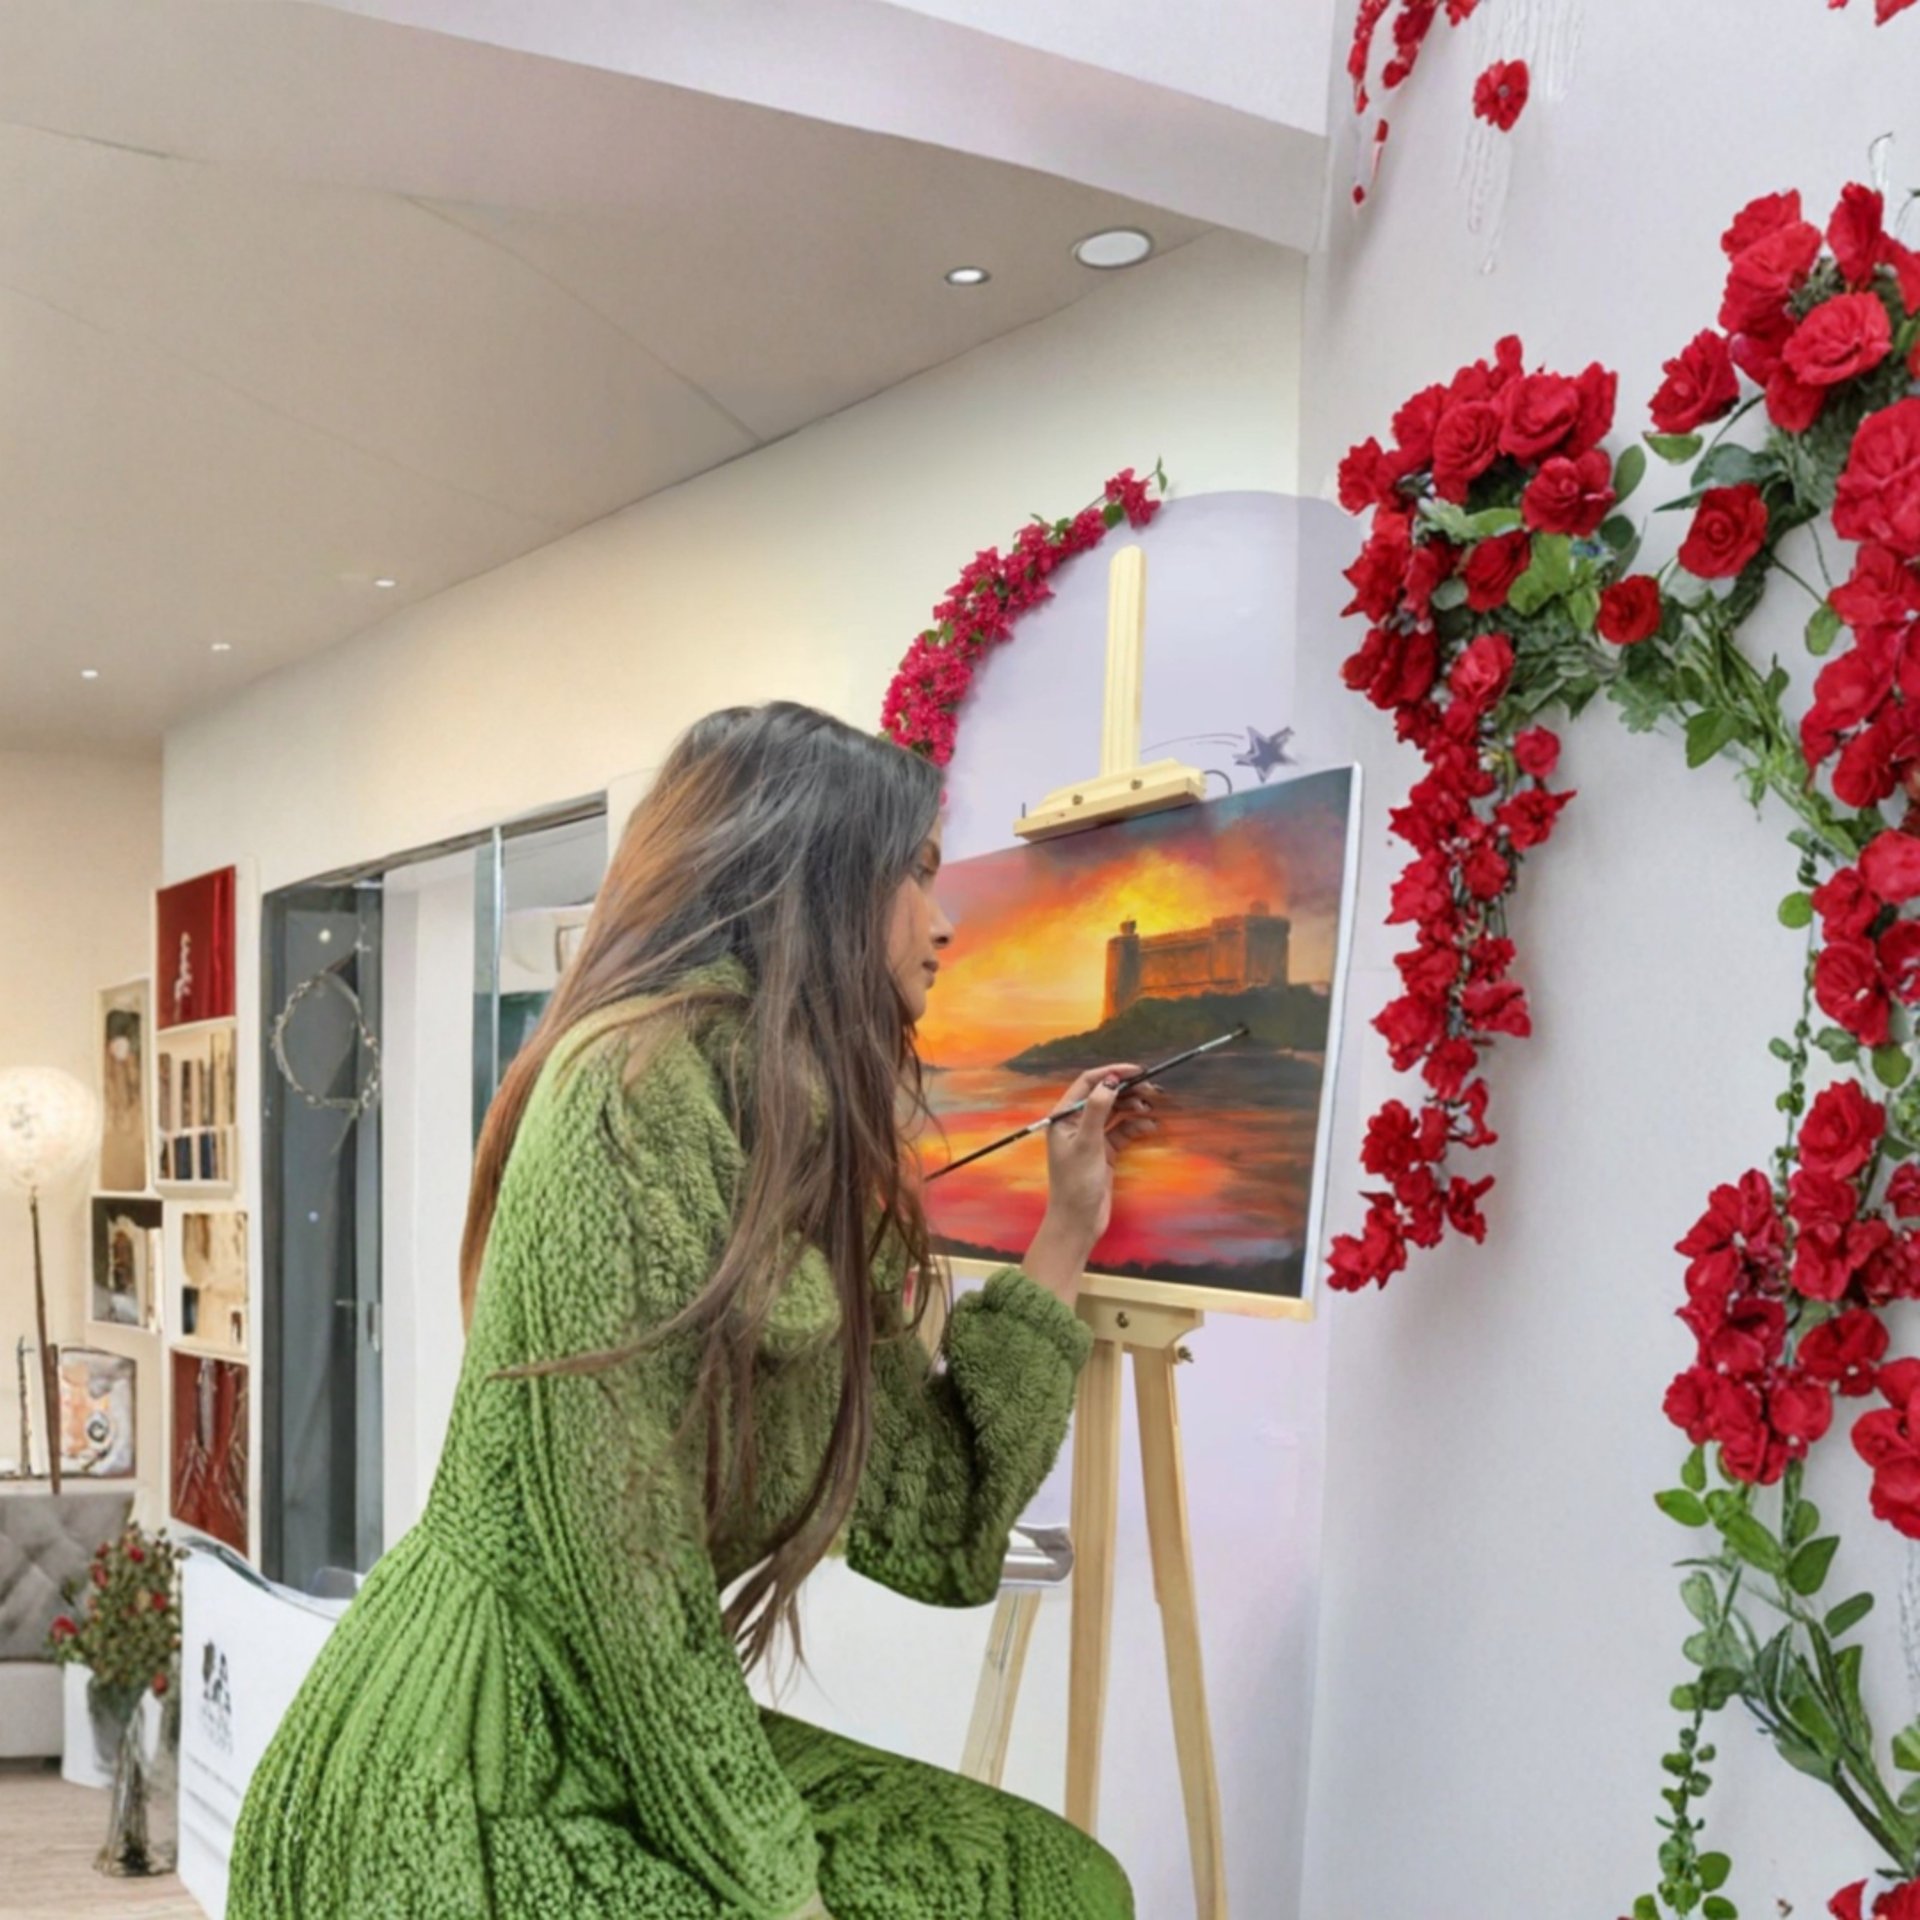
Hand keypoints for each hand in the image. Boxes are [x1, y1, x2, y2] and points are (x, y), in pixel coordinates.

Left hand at [1037, 1063, 1157, 1259]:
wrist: (1078, 1222)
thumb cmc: (1075, 1184)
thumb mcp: (1087, 1144)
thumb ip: (1098, 1110)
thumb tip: (1110, 1081)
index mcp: (1063, 1117)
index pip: (1088, 1083)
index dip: (1112, 1073)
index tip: (1137, 1071)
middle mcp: (1076, 1123)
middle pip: (1105, 1096)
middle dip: (1128, 1090)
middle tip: (1153, 1089)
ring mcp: (1091, 1137)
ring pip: (1116, 1112)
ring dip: (1134, 1106)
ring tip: (1152, 1106)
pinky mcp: (1105, 1151)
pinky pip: (1123, 1131)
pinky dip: (1136, 1126)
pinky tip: (1150, 1126)